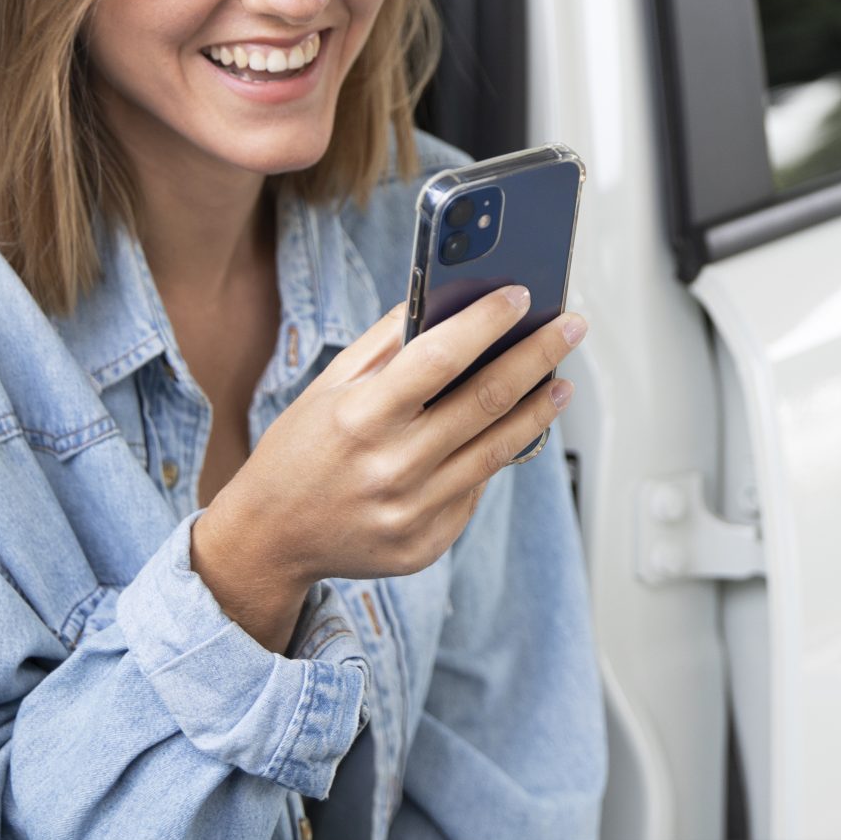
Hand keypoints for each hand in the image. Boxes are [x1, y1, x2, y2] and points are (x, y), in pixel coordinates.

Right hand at [191, 286, 584, 650]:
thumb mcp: (329, 387)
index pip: (440, 357)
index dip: (487, 322)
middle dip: (537, 355)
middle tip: (570, 327)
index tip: (520, 296)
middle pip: (486, 401)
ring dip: (538, 409)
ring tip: (560, 380)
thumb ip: (387, 343)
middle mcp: (390, 467)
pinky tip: (511, 431)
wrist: (270, 538)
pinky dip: (497, 455)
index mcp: (361, 418)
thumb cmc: (299, 452)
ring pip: (497, 450)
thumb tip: (446, 299)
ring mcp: (412, 512)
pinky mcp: (426, 543)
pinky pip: (476, 490)